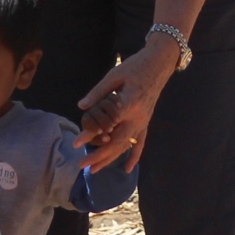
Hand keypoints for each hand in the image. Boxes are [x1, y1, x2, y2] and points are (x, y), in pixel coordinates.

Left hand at [76, 42, 175, 171]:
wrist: (159, 64)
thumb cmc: (135, 67)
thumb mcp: (114, 75)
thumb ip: (98, 92)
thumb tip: (81, 106)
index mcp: (128, 104)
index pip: (106, 125)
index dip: (90, 135)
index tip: (76, 143)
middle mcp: (137, 117)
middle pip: (116, 143)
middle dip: (99, 156)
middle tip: (81, 164)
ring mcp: (143, 122)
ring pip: (126, 146)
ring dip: (111, 159)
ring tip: (94, 170)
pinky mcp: (146, 122)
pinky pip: (141, 143)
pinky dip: (135, 156)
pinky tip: (128, 169)